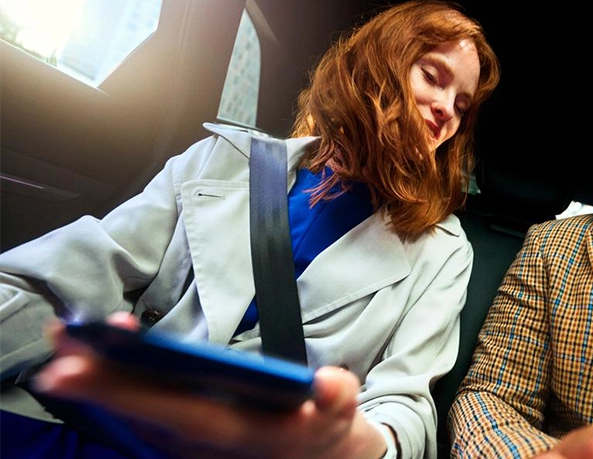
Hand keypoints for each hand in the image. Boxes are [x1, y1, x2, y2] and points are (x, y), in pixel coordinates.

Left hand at [33, 313, 387, 458]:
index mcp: (237, 435)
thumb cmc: (321, 430)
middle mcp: (200, 445)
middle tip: (62, 343)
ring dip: (96, 379)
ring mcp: (184, 445)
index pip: (174, 411)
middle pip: (139, 411)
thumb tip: (327, 385)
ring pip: (129, 413)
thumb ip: (336, 397)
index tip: (85, 369)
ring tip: (65, 337)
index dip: (127, 390)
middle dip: (98, 380)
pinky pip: (134, 414)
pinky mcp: (177, 439)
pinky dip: (109, 387)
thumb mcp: (339, 414)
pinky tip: (91, 357)